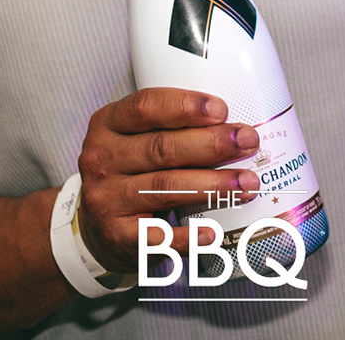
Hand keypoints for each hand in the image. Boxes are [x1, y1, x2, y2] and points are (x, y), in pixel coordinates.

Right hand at [75, 87, 259, 273]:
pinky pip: (157, 236)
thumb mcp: (134, 139)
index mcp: (107, 124)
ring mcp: (106, 198)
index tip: (222, 109)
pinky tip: (215, 232)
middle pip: (161, 148)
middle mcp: (101, 159)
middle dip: (211, 144)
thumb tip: (234, 124)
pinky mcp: (116, 235)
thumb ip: (170, 127)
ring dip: (212, 185)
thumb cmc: (130, 172)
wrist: (96, 227)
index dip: (185, 106)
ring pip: (165, 187)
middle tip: (248, 141)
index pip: (145, 107)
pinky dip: (188, 236)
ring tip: (247, 183)